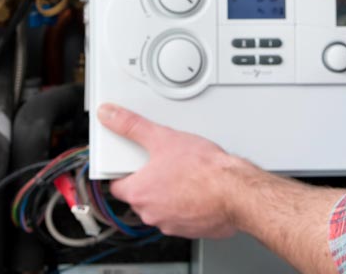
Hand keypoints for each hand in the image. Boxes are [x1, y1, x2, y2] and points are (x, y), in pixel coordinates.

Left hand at [98, 103, 248, 237]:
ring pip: (160, 208)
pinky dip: (185, 205)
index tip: (131, 164)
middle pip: (139, 196)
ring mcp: (170, 224)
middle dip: (149, 181)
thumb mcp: (163, 137)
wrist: (235, 191)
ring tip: (184, 175)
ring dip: (167, 194)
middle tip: (164, 164)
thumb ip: (132, 126)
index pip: (115, 185)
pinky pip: (180, 217)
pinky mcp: (190, 230)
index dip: (123, 171)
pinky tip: (197, 189)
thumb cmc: (204, 170)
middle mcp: (150, 214)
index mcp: (138, 193)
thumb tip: (110, 115)